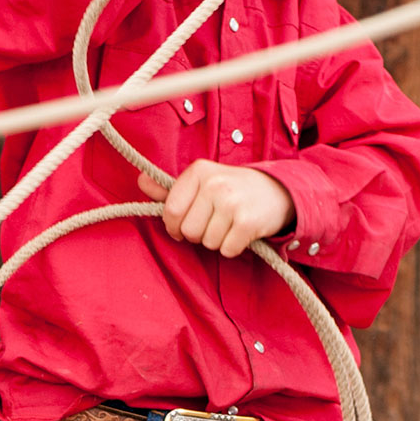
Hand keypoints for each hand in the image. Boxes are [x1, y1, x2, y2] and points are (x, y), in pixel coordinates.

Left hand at [137, 161, 295, 257]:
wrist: (279, 190)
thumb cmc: (233, 188)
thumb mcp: (202, 182)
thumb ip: (170, 187)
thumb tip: (140, 182)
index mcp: (199, 171)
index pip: (171, 210)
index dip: (174, 225)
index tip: (183, 226)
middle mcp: (215, 184)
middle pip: (188, 231)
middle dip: (198, 234)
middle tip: (214, 223)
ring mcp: (232, 202)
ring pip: (206, 242)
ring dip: (216, 240)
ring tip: (229, 225)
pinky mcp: (247, 222)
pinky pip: (226, 250)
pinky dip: (233, 247)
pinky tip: (240, 232)